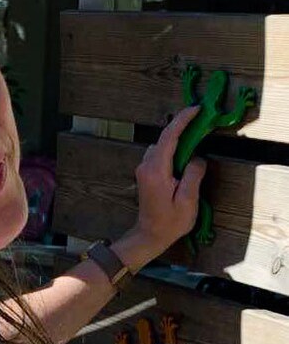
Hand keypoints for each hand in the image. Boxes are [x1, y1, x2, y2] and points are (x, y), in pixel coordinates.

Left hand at [134, 105, 206, 253]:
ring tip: (195, 136)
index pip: (169, 138)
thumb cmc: (170, 221)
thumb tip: (197, 157)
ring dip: (177, 139)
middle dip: (181, 127)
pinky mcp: (145, 173)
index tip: (195, 109)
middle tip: (200, 119)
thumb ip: (193, 175)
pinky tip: (184, 154)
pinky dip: (172, 149)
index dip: (182, 121)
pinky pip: (159, 154)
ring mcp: (143, 168)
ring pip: (161, 146)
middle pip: (164, 139)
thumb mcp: (187, 200)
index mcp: (156, 170)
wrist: (150, 234)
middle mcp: (146, 165)